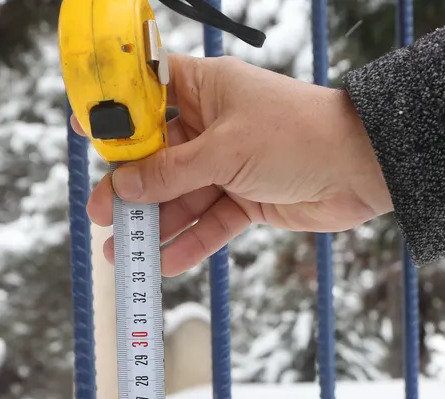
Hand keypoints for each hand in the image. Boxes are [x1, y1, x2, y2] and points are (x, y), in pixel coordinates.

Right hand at [75, 55, 392, 276]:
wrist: (361, 169)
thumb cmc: (298, 136)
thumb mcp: (225, 151)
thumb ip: (171, 173)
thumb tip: (123, 186)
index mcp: (206, 89)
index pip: (148, 95)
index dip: (116, 115)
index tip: (83, 134)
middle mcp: (214, 125)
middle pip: (158, 157)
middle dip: (129, 187)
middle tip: (101, 214)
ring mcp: (231, 164)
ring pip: (181, 196)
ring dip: (154, 224)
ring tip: (123, 253)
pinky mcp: (248, 199)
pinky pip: (210, 223)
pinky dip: (190, 243)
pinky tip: (167, 263)